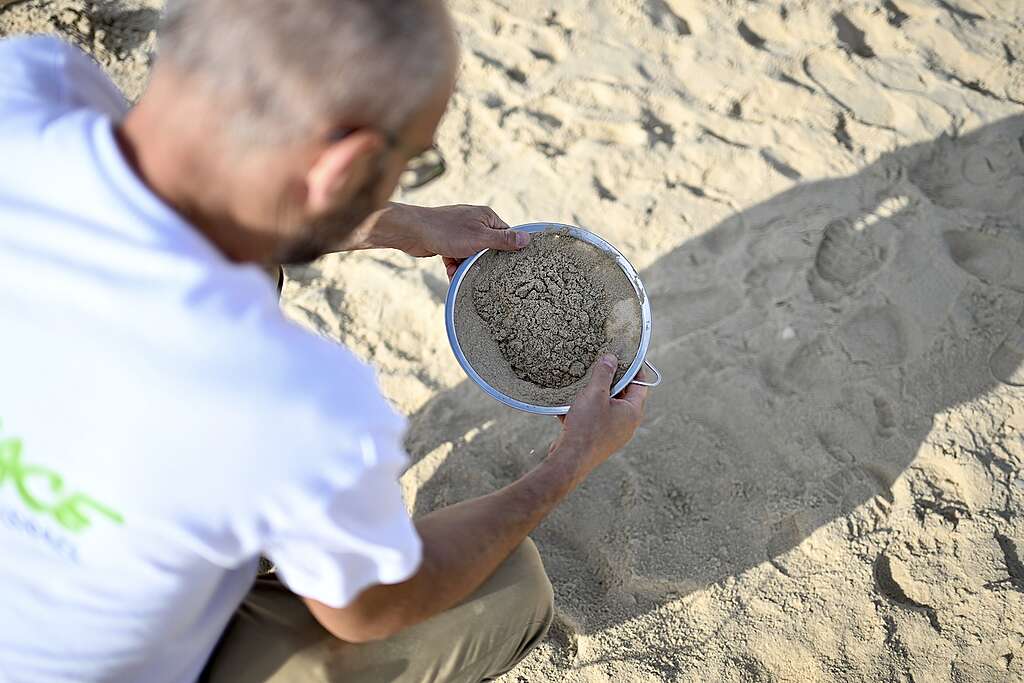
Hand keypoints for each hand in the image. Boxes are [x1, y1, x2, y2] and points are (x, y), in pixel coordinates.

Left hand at [398, 204, 529, 279]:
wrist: (412, 232)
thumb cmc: (446, 231)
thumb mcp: (479, 238)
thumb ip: (503, 240)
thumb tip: (527, 239)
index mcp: (486, 217)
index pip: (506, 235)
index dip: (508, 250)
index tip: (511, 266)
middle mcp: (475, 222)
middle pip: (489, 247)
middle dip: (485, 262)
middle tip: (486, 275)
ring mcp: (460, 232)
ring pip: (472, 255)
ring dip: (467, 267)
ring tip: (462, 274)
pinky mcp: (448, 242)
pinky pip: (457, 257)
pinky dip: (455, 266)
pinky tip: (452, 273)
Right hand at [547, 354, 647, 482]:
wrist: (570, 459)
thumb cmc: (587, 427)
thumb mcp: (595, 393)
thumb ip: (604, 373)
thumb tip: (611, 358)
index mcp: (633, 412)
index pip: (641, 385)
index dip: (634, 369)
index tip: (625, 356)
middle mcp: (627, 425)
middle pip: (623, 396)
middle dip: (611, 381)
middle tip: (601, 366)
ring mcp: (613, 434)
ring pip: (607, 407)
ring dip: (595, 395)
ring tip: (583, 384)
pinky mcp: (598, 440)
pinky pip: (594, 419)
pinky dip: (585, 410)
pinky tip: (568, 404)